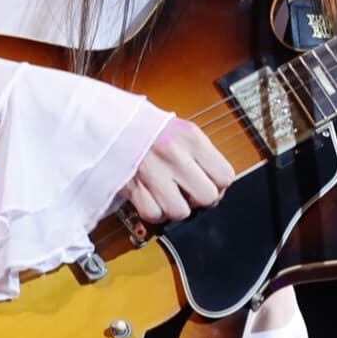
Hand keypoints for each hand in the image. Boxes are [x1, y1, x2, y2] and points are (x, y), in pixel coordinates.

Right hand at [118, 117, 234, 226]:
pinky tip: (155, 199)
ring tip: (172, 195)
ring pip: (181, 211)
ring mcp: (151, 172)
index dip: (220, 185)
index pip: (225, 176)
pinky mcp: (131, 186)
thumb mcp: (184, 130)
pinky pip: (153, 215)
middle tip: (192, 192)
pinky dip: (156, 212)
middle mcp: (173, 154)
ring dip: (178, 208)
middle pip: (207, 197)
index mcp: (190, 138)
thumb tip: (219, 187)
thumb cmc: (152, 129)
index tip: (211, 183)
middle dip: (201, 199)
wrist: (111, 122)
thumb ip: (204, 156)